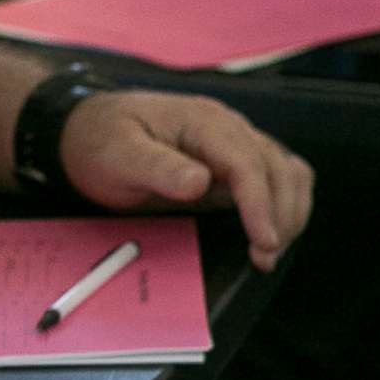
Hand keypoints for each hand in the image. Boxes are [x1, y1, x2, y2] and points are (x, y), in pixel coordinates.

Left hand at [58, 91, 314, 269]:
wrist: (89, 132)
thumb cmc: (101, 142)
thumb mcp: (117, 155)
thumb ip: (157, 166)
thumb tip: (199, 182)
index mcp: (202, 121)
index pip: (247, 162)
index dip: (261, 204)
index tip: (264, 241)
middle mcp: (229, 128)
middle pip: (278, 168)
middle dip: (281, 215)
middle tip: (264, 257)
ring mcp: (237, 144)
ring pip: (289, 173)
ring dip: (290, 213)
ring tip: (269, 251)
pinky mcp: (238, 163)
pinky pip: (280, 179)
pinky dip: (286, 206)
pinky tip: (271, 232)